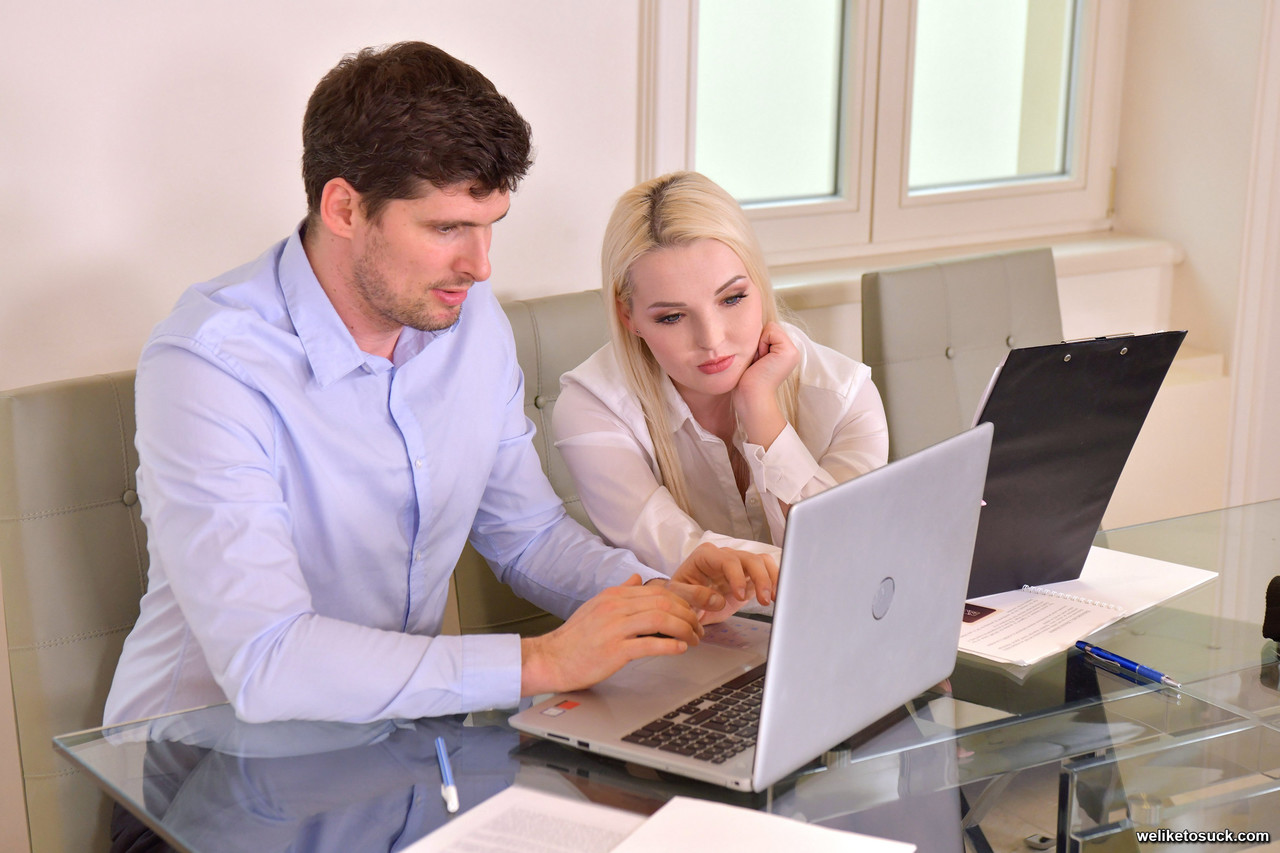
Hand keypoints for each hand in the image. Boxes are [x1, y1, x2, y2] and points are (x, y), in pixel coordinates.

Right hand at [519, 575, 704, 695]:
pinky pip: (649, 644)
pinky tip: (680, 649)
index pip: (659, 591)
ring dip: (684, 629)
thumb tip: (637, 579)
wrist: (551, 659)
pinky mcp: (614, 650)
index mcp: (614, 596)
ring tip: (694, 639)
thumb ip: (619, 591)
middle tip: (699, 628)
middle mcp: (616, 607)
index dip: (682, 601)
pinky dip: (669, 646)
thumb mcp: (596, 606)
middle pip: (664, 603)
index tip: (693, 613)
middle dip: (688, 615)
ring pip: (661, 620)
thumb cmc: (575, 637)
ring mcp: (615, 628)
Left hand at [671, 543, 778, 622]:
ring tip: (771, 598)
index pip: (727, 560)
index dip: (737, 576)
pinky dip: (773, 581)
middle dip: (760, 578)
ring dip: (770, 579)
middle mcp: (723, 556)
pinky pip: (765, 571)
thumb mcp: (676, 596)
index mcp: (705, 556)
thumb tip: (718, 599)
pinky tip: (774, 596)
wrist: (685, 604)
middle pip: (749, 558)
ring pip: (761, 562)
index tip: (740, 596)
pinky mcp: (747, 576)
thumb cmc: (678, 596)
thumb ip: (694, 596)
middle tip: (764, 599)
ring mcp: (737, 565)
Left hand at [733, 322, 799, 447]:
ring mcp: (793, 351)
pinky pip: (771, 330)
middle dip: (758, 342)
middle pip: (769, 327)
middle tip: (757, 363)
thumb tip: (752, 327)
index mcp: (785, 353)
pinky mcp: (789, 351)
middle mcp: (792, 351)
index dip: (757, 342)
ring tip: (759, 363)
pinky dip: (762, 343)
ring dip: (759, 344)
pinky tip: (761, 361)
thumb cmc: (747, 382)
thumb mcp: (754, 357)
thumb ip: (760, 343)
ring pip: (770, 328)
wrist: (751, 397)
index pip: (769, 330)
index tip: (755, 362)